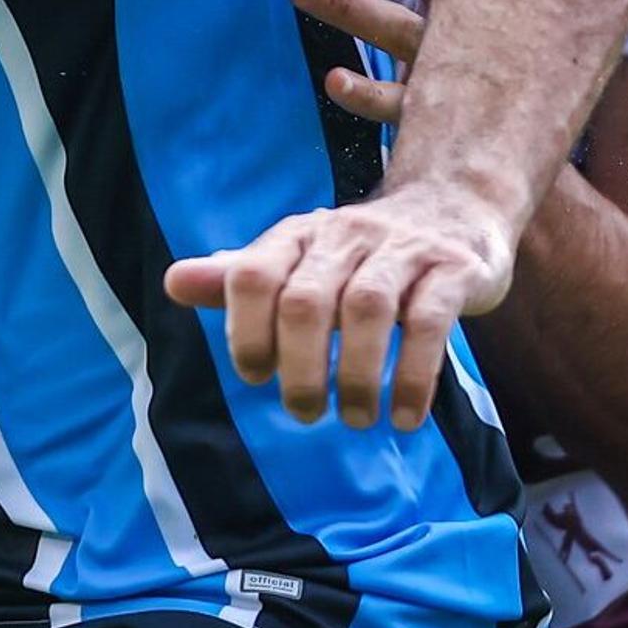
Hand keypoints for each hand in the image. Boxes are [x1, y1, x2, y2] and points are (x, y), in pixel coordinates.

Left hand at [163, 172, 514, 429]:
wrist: (454, 207)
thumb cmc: (360, 253)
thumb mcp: (298, 259)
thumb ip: (239, 277)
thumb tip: (173, 283)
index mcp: (298, 235)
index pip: (252, 276)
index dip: (243, 330)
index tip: (254, 377)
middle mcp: (345, 235)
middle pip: (306, 301)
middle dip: (299, 367)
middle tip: (303, 414)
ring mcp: (403, 250)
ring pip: (366, 310)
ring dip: (356, 375)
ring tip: (354, 419)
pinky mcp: (453, 270)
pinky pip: (430, 323)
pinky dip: (414, 376)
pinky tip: (405, 417)